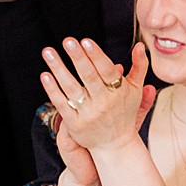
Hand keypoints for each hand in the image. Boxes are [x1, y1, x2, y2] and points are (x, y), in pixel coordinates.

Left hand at [39, 38, 155, 158]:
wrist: (115, 144)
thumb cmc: (124, 113)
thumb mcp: (135, 90)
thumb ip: (139, 67)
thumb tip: (140, 45)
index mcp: (118, 92)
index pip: (107, 71)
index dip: (96, 56)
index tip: (86, 41)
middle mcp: (103, 103)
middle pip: (88, 77)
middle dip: (78, 58)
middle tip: (68, 41)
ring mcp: (88, 113)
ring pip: (71, 88)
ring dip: (59, 69)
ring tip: (49, 52)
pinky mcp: (74, 123)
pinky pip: (61, 104)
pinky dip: (52, 89)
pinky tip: (45, 75)